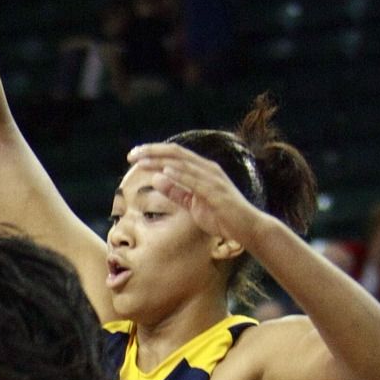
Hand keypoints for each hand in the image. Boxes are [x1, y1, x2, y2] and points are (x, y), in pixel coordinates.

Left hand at [126, 142, 261, 248]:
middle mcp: (207, 169)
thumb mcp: (192, 204)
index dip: (154, 152)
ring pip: (183, 164)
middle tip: (132, 154)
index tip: (134, 155)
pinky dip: (180, 175)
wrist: (247, 228)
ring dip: (161, 161)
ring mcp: (213, 179)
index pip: (174, 155)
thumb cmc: (221, 217)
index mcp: (201, 170)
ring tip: (142, 161)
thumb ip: (176, 192)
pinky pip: (195, 181)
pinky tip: (165, 172)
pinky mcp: (216, 192)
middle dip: (152, 152)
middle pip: (176, 154)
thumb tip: (156, 179)